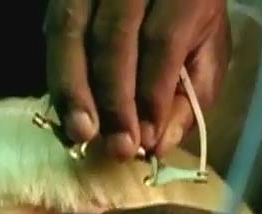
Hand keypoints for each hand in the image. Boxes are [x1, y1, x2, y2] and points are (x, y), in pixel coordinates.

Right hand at [44, 0, 230, 158]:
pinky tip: (64, 107)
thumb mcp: (208, 53)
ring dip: (72, 88)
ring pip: (72, 30)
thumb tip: (158, 143)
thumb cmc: (190, 19)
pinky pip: (54, 29)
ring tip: (80, 132)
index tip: (145, 139)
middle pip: (114, 37)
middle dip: (112, 98)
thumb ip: (190, 97)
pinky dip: (57, 73)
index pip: (162, 41)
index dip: (152, 94)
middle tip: (114, 145)